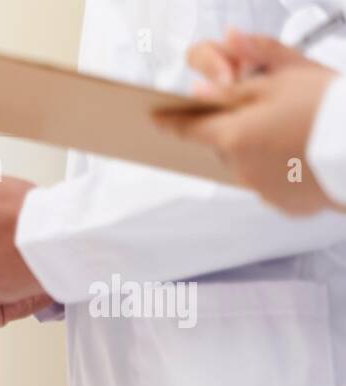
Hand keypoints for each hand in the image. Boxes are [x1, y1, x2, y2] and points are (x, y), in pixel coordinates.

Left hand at [155, 28, 337, 214]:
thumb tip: (196, 91)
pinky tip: (302, 158)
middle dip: (235, 129)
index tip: (154, 118)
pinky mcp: (283, 205)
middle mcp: (240, 169)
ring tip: (292, 134)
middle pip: (224, 146)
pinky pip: (271, 184)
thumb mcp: (282, 82)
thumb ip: (234, 90)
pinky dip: (280, 171)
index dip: (172, 121)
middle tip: (266, 114)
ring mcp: (260, 190)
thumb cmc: (328, 106)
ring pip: (247, 165)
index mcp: (234, 136)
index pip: (190, 128)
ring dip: (259, 150)